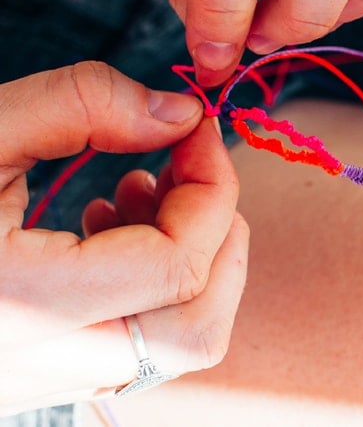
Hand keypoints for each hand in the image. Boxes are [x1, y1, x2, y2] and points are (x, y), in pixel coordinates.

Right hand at [0, 62, 246, 413]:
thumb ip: (80, 105)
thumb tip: (181, 111)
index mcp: (15, 303)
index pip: (174, 265)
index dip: (211, 187)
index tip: (198, 129)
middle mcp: (33, 363)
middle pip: (194, 329)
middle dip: (219, 237)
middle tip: (189, 165)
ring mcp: (35, 380)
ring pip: (172, 350)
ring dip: (188, 261)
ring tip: (134, 188)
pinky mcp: (30, 374)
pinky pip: (131, 349)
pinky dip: (150, 287)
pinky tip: (102, 225)